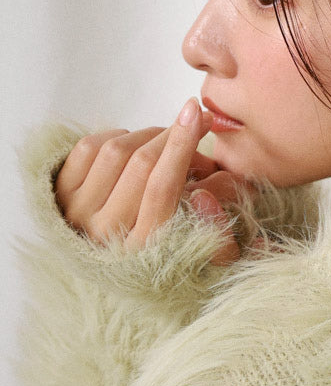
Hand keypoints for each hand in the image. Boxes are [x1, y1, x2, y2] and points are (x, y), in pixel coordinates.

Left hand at [54, 99, 245, 265]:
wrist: (104, 272)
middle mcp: (105, 232)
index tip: (197, 113)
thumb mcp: (197, 254)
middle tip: (192, 121)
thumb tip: (206, 170)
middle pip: (141, 163)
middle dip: (171, 134)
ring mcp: (77, 211)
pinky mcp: (60, 193)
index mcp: (142, 249)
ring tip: (162, 142)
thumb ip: (215, 224)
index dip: (181, 145)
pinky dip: (116, 136)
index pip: (163, 187)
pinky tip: (131, 144)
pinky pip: (90, 146)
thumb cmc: (161, 255)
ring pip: (117, 149)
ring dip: (146, 135)